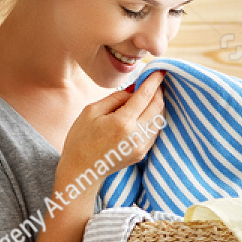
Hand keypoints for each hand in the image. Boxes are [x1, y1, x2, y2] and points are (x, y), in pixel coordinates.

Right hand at [57, 70, 165, 188]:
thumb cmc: (81, 139)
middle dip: (159, 91)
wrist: (81, 171)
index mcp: (122, 123)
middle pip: (157, 107)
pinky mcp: (142, 153)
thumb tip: (133, 90)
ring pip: (159, 120)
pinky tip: (148, 111)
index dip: (154, 81)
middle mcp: (136, 136)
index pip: (145, 96)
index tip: (160, 71)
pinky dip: (154, 118)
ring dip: (158, 105)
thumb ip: (115, 98)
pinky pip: (154, 131)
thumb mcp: (91, 111)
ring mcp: (141, 146)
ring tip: (152, 94)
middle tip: (156, 81)